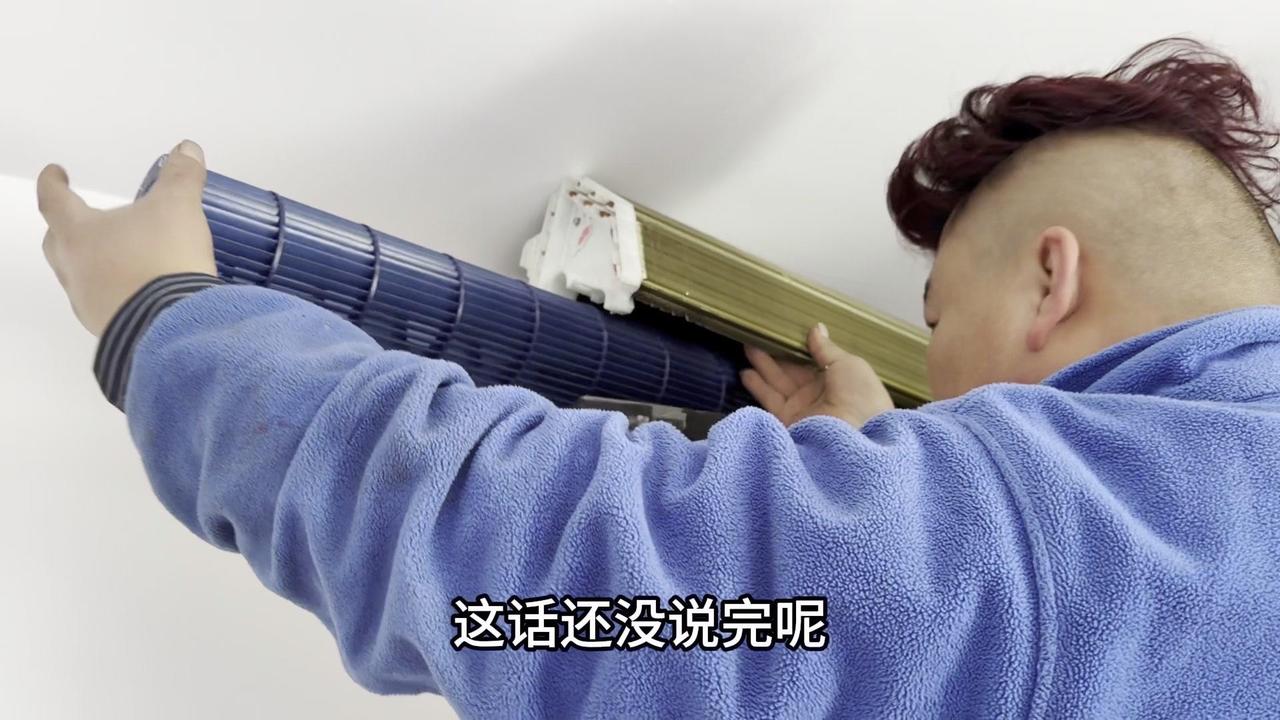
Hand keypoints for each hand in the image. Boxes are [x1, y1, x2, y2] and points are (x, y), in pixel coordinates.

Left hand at [39, 139, 215, 336]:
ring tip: (120, 257)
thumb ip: (181, 177)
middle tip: (85, 219)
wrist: (173, 324)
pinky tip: (137, 290)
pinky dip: (115, 291)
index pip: (54, 200)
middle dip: (68, 227)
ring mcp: (88, 303)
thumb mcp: (178, 207)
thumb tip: (187, 150)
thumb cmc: (162, 258)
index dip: (54, 182)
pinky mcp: (110, 328)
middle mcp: (74, 269)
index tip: (55, 172)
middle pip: (57, 242)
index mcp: (78, 233)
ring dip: (94, 263)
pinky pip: (103, 303)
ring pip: (79, 276)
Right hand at [741, 323, 893, 426]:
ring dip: (762, 365)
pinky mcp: (787, 420)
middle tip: (757, 334)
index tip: (781, 331)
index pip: (811, 360)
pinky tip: (745, 372)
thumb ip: (826, 348)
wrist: (858, 437)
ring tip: (746, 346)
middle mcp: (817, 394)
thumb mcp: (848, 365)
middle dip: (775, 353)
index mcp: (836, 379)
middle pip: (791, 370)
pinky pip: (770, 400)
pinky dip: (757, 387)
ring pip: (777, 382)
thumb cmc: (861, 395)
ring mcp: (801, 408)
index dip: (796, 347)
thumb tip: (816, 328)